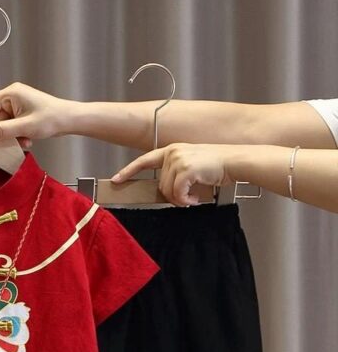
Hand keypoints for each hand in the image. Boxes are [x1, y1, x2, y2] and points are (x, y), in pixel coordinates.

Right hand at [0, 82, 73, 147]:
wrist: (70, 120)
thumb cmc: (53, 118)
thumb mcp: (24, 127)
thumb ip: (2, 131)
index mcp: (11, 94)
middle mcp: (14, 98)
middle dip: (1, 132)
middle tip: (3, 143)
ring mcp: (19, 107)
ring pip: (5, 125)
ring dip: (11, 136)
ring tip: (23, 141)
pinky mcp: (24, 115)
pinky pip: (13, 127)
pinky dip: (18, 136)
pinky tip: (27, 140)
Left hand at [110, 143, 243, 206]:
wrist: (235, 161)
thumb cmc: (216, 166)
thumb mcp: (191, 165)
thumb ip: (175, 174)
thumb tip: (166, 192)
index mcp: (171, 150)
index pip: (144, 160)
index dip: (128, 171)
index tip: (116, 179)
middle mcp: (172, 152)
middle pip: (160, 184)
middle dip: (172, 195)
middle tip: (187, 197)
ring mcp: (178, 160)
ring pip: (167, 191)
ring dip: (180, 199)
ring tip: (193, 197)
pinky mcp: (186, 169)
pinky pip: (177, 194)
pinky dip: (186, 201)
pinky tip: (195, 199)